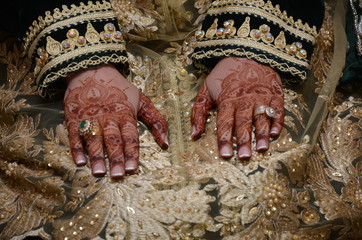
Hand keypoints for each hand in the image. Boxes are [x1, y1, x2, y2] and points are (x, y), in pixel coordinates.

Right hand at [64, 64, 167, 178]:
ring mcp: (90, 118)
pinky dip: (76, 149)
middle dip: (115, 158)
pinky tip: (80, 162)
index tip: (132, 169)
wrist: (92, 70)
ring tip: (99, 173)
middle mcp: (108, 118)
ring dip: (96, 157)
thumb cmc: (120, 89)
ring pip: (94, 139)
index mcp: (125, 114)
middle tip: (117, 175)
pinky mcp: (74, 118)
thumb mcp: (142, 101)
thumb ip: (156, 121)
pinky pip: (74, 135)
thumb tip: (166, 144)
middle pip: (113, 140)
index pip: (130, 137)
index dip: (131, 153)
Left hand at [191, 57, 283, 158]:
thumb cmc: (224, 75)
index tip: (225, 155)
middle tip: (244, 157)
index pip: (224, 123)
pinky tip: (276, 133)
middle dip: (243, 140)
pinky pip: (278, 109)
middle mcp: (244, 100)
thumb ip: (199, 112)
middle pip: (243, 123)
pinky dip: (278, 121)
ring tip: (261, 149)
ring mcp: (261, 97)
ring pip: (261, 118)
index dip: (224, 140)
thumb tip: (194, 135)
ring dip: (262, 134)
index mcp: (227, 100)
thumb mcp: (206, 89)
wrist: (247, 53)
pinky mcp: (275, 94)